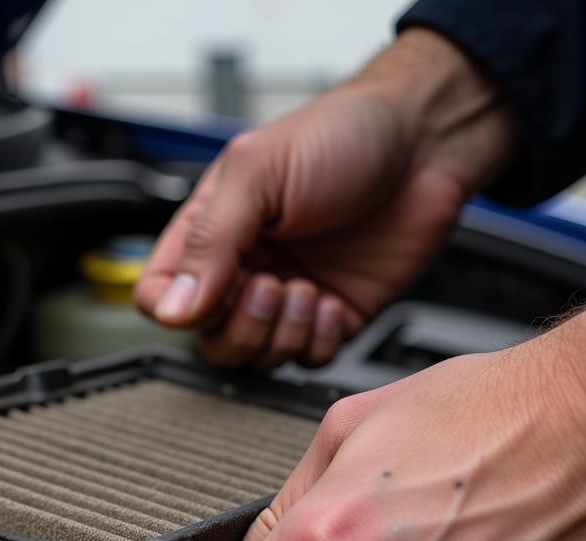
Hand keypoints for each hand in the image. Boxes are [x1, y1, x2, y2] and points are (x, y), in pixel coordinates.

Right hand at [135, 29, 516, 369]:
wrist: (425, 144)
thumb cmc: (342, 136)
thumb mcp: (259, 172)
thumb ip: (211, 241)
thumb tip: (173, 309)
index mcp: (213, 232)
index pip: (160, 296)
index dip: (177, 309)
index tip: (216, 291)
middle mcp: (247, 268)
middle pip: (210, 339)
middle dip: (241, 326)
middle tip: (272, 286)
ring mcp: (290, 297)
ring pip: (258, 357)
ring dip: (282, 333)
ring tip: (308, 289)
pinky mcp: (333, 316)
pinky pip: (309, 358)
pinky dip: (320, 340)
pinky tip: (333, 300)